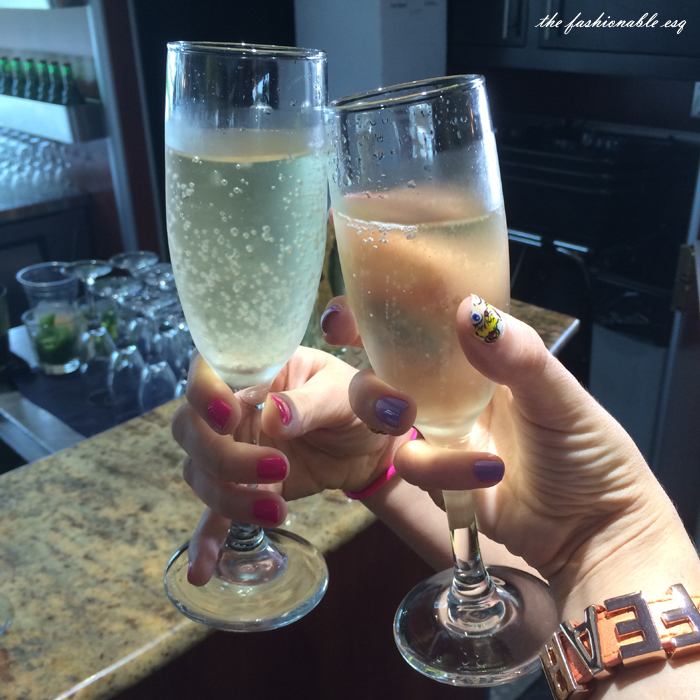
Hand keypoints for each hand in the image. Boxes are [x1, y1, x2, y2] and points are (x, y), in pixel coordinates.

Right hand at [171, 346, 415, 583]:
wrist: (372, 444)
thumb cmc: (359, 404)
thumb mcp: (345, 395)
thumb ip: (309, 403)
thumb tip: (273, 416)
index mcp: (255, 370)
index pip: (206, 371)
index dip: (204, 393)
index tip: (231, 416)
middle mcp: (234, 407)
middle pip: (191, 428)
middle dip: (221, 455)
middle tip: (277, 467)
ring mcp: (234, 448)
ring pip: (201, 472)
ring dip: (229, 496)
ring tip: (278, 510)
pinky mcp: (244, 487)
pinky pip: (216, 512)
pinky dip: (208, 540)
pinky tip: (202, 571)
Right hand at [322, 295, 699, 613]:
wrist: (594, 531)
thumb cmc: (588, 450)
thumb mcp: (560, 397)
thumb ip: (519, 353)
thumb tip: (469, 309)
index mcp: (478, 358)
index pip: (421, 325)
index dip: (379, 315)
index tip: (346, 315)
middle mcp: (449, 391)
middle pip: (384, 374)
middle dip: (369, 385)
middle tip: (385, 402)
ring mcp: (439, 435)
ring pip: (387, 423)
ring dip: (418, 438)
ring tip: (474, 452)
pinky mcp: (436, 478)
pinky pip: (415, 466)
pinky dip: (445, 471)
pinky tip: (490, 476)